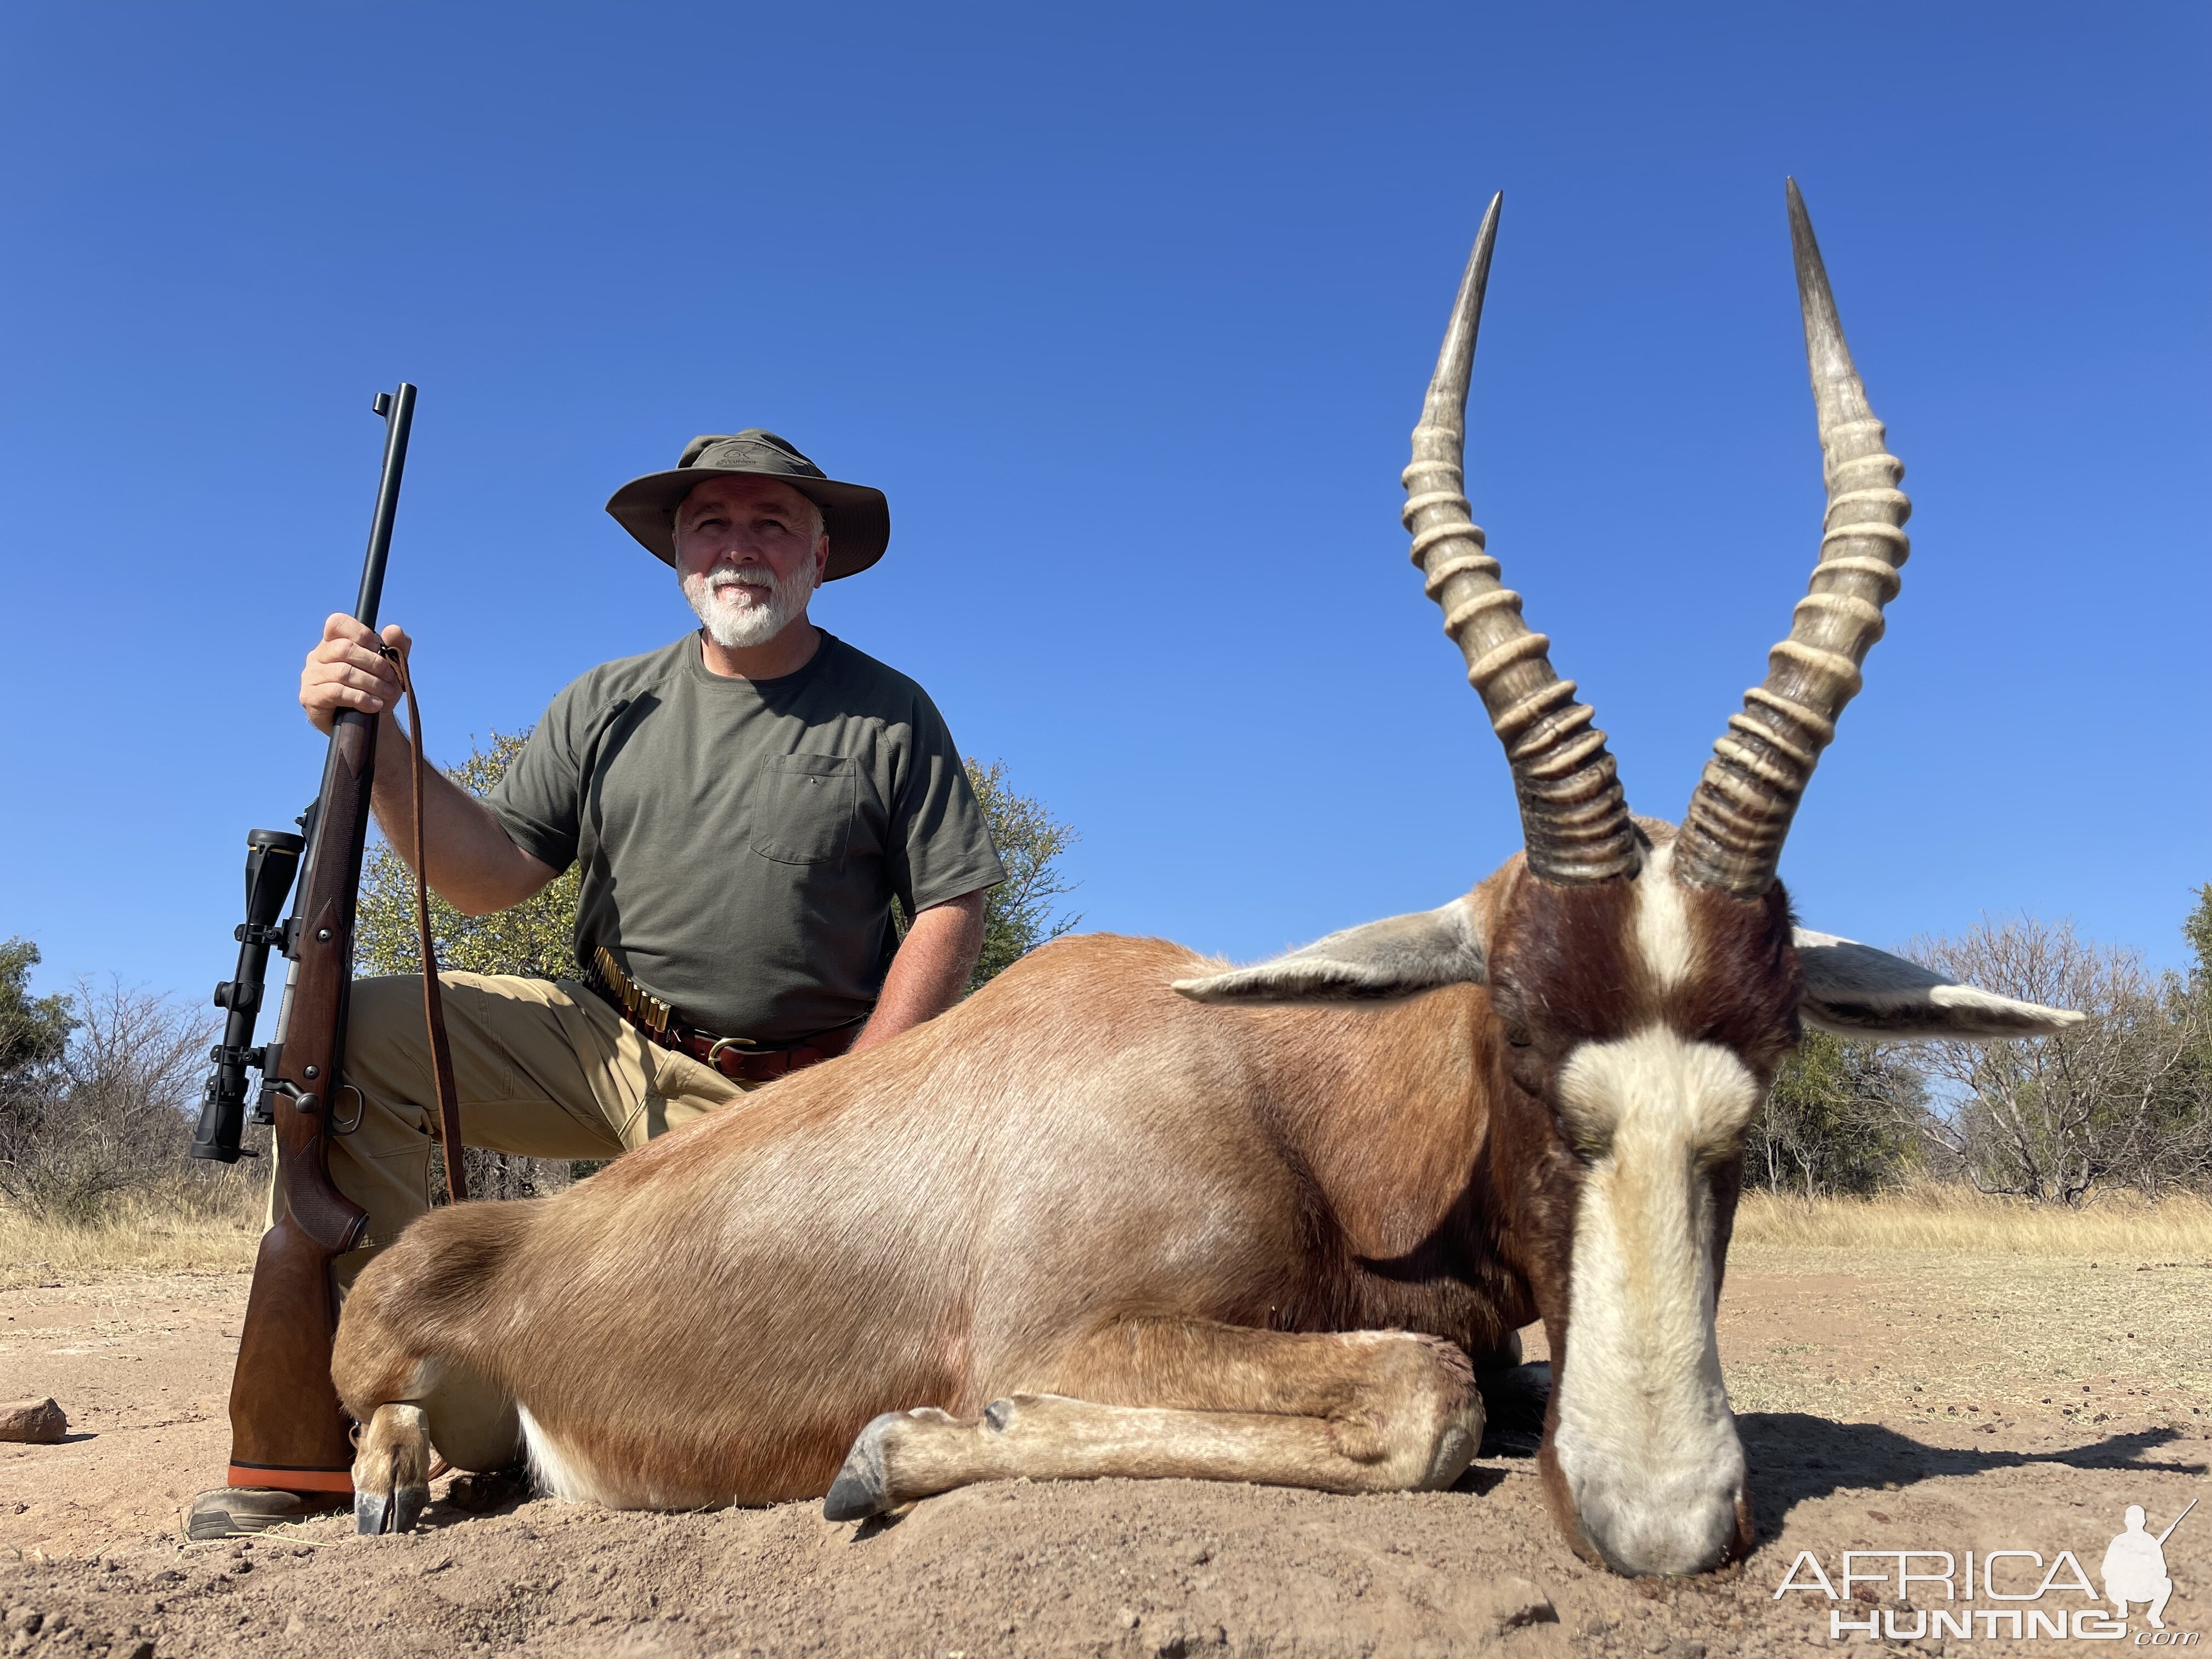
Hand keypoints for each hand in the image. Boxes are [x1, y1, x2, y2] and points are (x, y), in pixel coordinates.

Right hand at [299, 614, 409, 734]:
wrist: (370, 724)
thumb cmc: (378, 689)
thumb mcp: (393, 667)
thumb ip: (397, 646)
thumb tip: (393, 630)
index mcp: (334, 642)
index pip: (337, 623)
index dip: (361, 633)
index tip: (379, 648)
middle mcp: (318, 656)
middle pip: (344, 648)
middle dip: (374, 663)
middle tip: (390, 677)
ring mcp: (310, 676)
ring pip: (343, 672)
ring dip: (371, 683)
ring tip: (386, 693)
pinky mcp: (309, 696)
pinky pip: (336, 692)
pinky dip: (361, 698)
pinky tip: (374, 705)